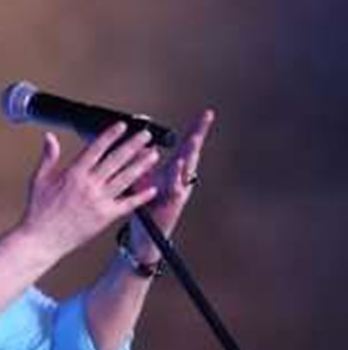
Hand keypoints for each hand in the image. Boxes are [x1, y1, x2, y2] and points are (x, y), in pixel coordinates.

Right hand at [19, 122, 160, 259]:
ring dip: (141, 165)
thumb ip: (48, 156)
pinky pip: (127, 205)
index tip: (122, 126)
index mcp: (73, 174)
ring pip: (125, 179)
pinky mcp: (105, 217)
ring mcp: (99, 201)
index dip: (111, 135)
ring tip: (153, 154)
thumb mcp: (39, 179)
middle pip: (116, 160)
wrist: (42, 239)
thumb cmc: (38, 211)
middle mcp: (89, 185)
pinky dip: (141, 197)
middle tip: (145, 135)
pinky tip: (152, 189)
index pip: (96, 148)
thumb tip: (49, 137)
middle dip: (133, 145)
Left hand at [129, 109, 215, 259]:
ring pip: (187, 168)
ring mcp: (178, 190)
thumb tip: (142, 144)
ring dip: (190, 153)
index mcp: (174, 171)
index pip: (186, 145)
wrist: (146, 237)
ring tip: (194, 137)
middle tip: (206, 117)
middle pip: (191, 152)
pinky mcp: (172, 203)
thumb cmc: (146, 206)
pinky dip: (176, 176)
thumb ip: (145, 163)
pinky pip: (176, 187)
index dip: (196, 129)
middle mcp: (180, 178)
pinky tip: (176, 165)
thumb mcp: (145, 181)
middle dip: (198, 134)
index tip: (206, 113)